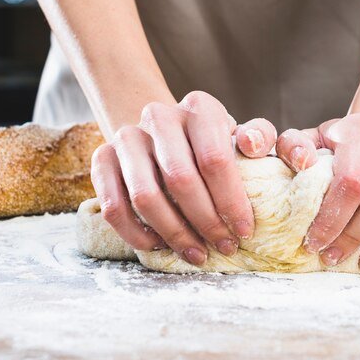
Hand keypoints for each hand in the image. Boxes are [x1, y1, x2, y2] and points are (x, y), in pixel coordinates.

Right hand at [90, 91, 276, 265]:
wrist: (164, 134)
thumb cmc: (212, 143)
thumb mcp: (240, 136)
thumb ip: (258, 138)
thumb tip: (254, 145)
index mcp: (199, 107)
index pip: (214, 159)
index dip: (231, 201)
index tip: (244, 230)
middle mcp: (159, 116)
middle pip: (180, 179)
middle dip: (205, 222)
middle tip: (223, 246)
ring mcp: (127, 136)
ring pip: (145, 196)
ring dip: (173, 233)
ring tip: (196, 252)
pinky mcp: (101, 158)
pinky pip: (113, 206)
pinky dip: (136, 234)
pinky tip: (160, 245)